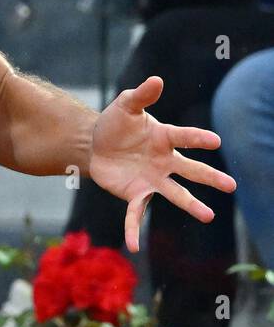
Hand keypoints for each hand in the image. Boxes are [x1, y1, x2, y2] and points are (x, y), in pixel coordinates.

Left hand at [88, 76, 236, 252]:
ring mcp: (152, 180)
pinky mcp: (135, 194)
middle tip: (231, 185)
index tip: (214, 141)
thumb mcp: (124, 106)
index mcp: (165, 138)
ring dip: (191, 204)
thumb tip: (156, 80)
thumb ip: (140, 95)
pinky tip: (134, 246)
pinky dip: (134, 230)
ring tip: (208, 215)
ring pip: (175, 193)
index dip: (198, 138)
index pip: (185, 137)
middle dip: (210, 177)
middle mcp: (164, 162)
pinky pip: (135, 214)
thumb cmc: (116, 124)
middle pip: (190, 170)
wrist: (95, 144)